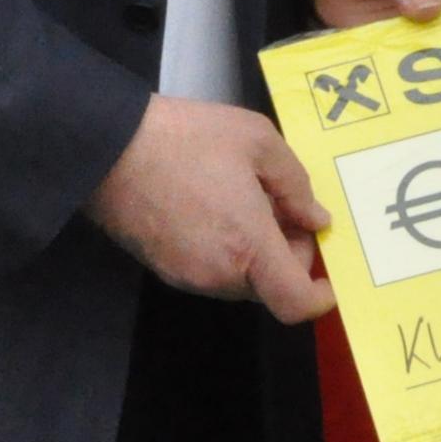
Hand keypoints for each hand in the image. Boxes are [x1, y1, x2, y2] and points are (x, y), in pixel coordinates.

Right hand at [84, 96, 335, 320]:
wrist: (111, 147)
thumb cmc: (189, 139)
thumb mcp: (258, 141)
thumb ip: (296, 186)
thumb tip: (316, 221)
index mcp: (248, 246)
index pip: (294, 302)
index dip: (318, 299)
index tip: (329, 279)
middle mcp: (219, 274)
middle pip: (270, 286)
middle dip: (287, 255)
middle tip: (283, 208)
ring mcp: (187, 275)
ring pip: (241, 278)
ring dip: (257, 252)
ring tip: (248, 200)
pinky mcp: (163, 268)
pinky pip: (211, 270)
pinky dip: (227, 251)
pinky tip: (218, 208)